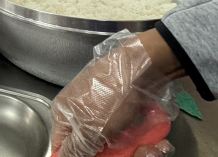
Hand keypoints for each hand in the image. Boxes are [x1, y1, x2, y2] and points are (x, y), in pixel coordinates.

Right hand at [51, 31, 177, 156]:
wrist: (141, 69)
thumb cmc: (110, 96)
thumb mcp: (88, 132)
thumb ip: (73, 151)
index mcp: (65, 115)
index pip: (62, 146)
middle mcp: (83, 113)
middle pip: (95, 148)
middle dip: (118, 155)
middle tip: (134, 154)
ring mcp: (105, 111)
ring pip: (117, 144)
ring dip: (137, 151)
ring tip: (151, 149)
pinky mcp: (124, 109)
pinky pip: (131, 133)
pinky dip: (144, 140)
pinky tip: (156, 143)